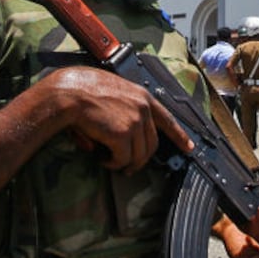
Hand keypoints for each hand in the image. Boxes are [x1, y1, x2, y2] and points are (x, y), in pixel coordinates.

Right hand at [47, 67, 190, 173]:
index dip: (179, 135)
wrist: (70, 92)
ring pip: (139, 155)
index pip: (167, 119)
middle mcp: (143, 108)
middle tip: (130, 167)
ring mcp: (134, 121)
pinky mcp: (123, 135)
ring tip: (112, 162)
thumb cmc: (83, 90)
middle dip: (142, 159)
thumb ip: (123, 110)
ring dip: (125, 163)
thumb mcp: (113, 91)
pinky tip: (104, 159)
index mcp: (142, 96)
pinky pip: (123, 159)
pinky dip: (113, 163)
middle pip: (152, 144)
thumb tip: (119, 138)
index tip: (189, 147)